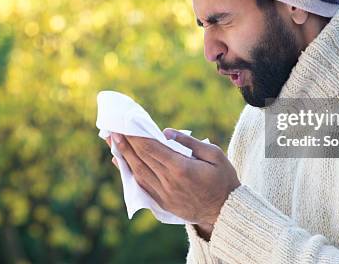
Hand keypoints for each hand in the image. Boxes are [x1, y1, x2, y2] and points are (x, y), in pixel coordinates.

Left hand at [107, 128, 240, 228]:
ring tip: (112, 143)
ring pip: (138, 173)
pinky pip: (142, 186)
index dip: (135, 137)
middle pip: (141, 160)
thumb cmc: (224, 179)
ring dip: (124, 157)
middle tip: (112, 130)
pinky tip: (122, 163)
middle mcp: (169, 182)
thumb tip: (166, 133)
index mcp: (181, 168)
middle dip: (125, 144)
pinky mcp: (163, 203)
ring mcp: (164, 195)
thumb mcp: (215, 155)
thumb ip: (190, 142)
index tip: (124, 125)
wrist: (227, 212)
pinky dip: (130, 173)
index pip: (151, 148)